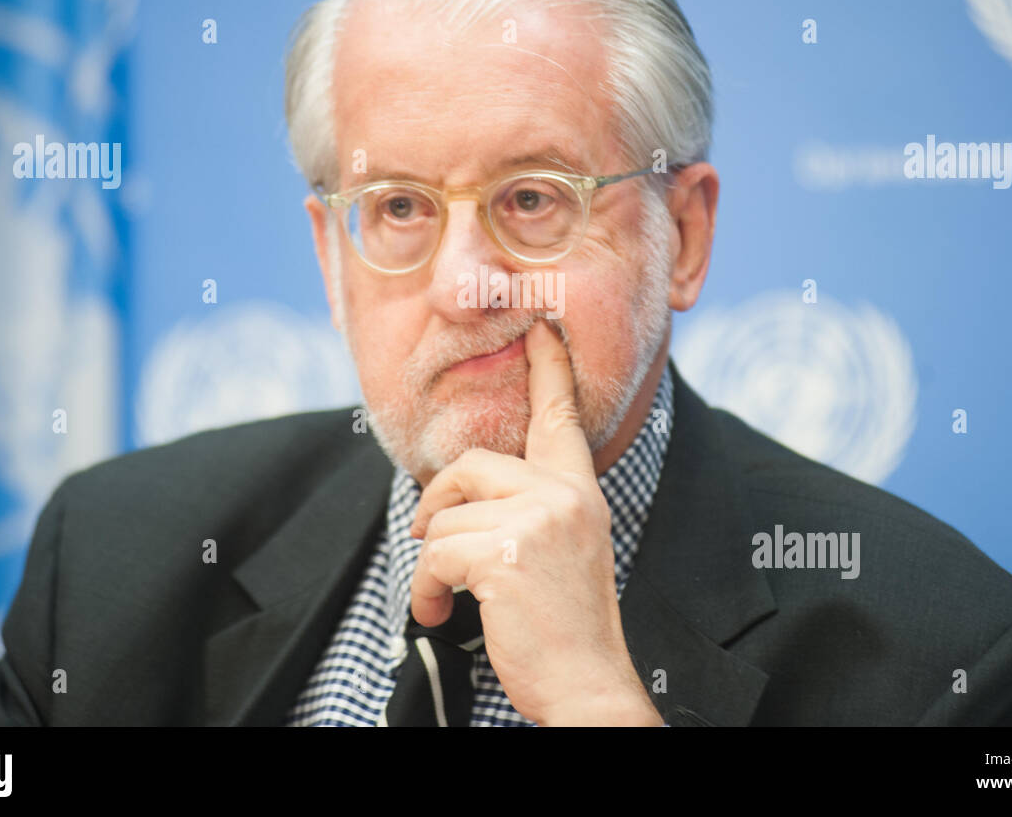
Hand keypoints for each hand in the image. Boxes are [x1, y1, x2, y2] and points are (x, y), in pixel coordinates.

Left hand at [409, 319, 661, 725]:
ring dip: (432, 563)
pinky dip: (425, 589)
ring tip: (444, 597)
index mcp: (579, 491)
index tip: (541, 327)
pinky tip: (439, 612)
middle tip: (429, 539)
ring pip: (447, 517)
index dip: (548, 370)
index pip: (560, 418)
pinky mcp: (506, 554)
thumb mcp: (563, 550)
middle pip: (471, 465)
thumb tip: (462, 495)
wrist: (586, 682)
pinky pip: (435, 555)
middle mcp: (564, 495)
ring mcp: (538, 521)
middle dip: (437, 502)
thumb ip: (531, 509)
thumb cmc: (565, 625)